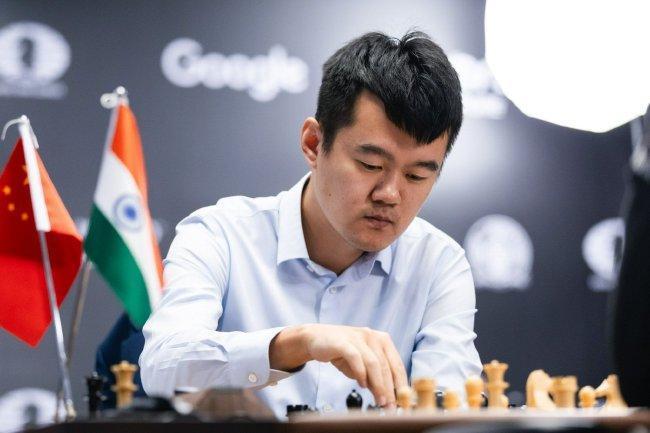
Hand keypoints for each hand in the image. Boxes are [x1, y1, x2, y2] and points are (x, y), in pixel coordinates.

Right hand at [269, 324, 407, 407]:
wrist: (316, 339)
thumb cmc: (342, 353)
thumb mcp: (362, 365)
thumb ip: (374, 377)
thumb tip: (387, 397)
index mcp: (382, 340)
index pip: (396, 364)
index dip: (401, 383)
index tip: (403, 400)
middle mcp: (373, 336)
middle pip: (386, 365)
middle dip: (389, 388)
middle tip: (390, 405)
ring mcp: (358, 337)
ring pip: (373, 363)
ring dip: (378, 384)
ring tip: (379, 400)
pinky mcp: (344, 342)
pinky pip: (356, 358)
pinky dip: (360, 373)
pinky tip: (362, 385)